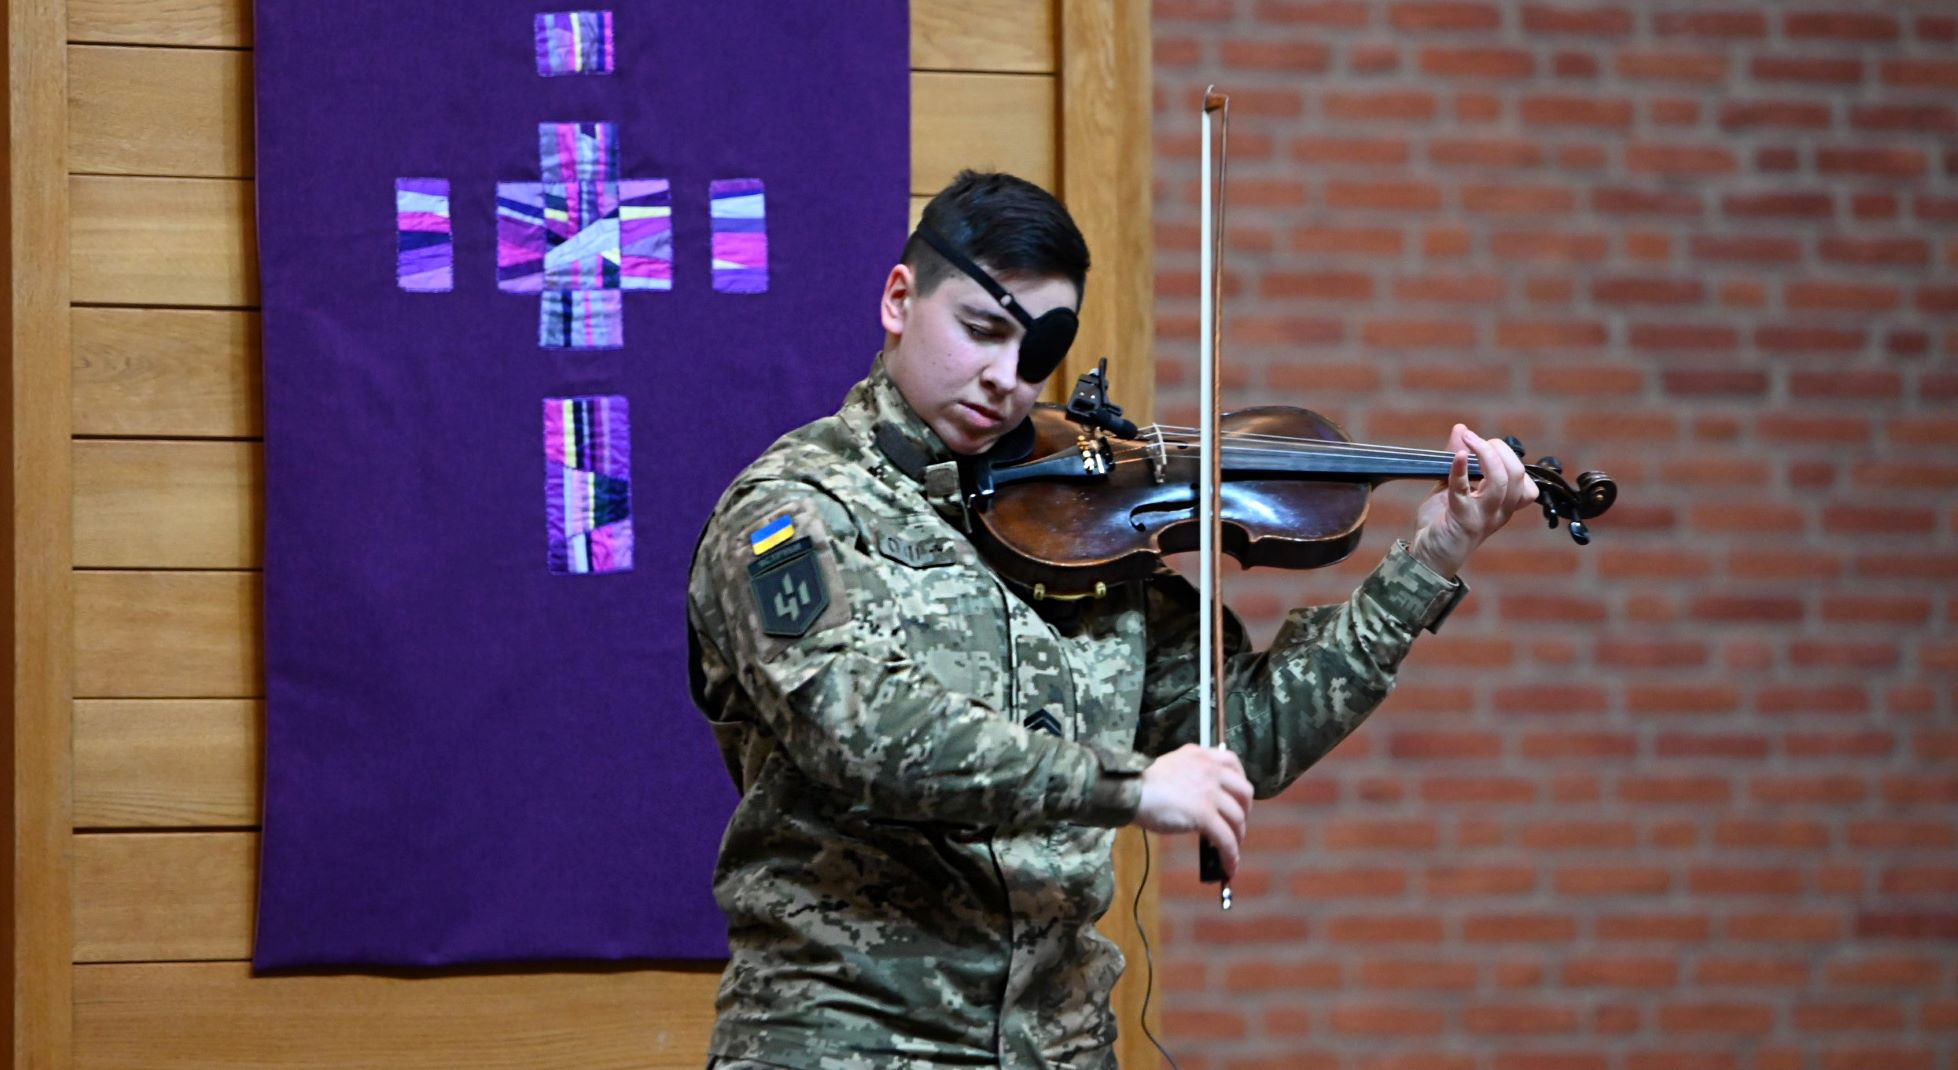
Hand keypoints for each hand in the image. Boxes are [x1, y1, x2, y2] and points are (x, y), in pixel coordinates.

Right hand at [1134, 744, 1253, 878]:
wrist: (1130, 790)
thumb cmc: (1142, 782)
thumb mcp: (1172, 767)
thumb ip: (1190, 775)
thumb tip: (1199, 799)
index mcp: (1200, 755)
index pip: (1233, 762)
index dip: (1241, 781)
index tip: (1238, 795)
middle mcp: (1210, 770)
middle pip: (1244, 790)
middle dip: (1245, 810)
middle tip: (1237, 823)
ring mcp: (1209, 792)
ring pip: (1237, 817)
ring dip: (1238, 835)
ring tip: (1232, 847)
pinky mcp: (1204, 815)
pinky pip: (1226, 839)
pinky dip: (1231, 854)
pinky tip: (1229, 866)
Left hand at [1409, 424, 1538, 578]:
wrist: (1426, 556)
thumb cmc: (1442, 522)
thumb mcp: (1451, 487)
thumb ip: (1458, 460)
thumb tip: (1461, 428)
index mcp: (1502, 505)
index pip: (1525, 480)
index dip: (1508, 457)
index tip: (1484, 446)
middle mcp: (1499, 511)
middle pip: (1516, 475)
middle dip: (1498, 450)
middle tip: (1475, 441)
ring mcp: (1483, 517)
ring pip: (1501, 482)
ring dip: (1485, 455)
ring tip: (1468, 442)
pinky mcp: (1462, 520)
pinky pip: (1465, 491)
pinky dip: (1460, 470)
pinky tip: (1455, 456)